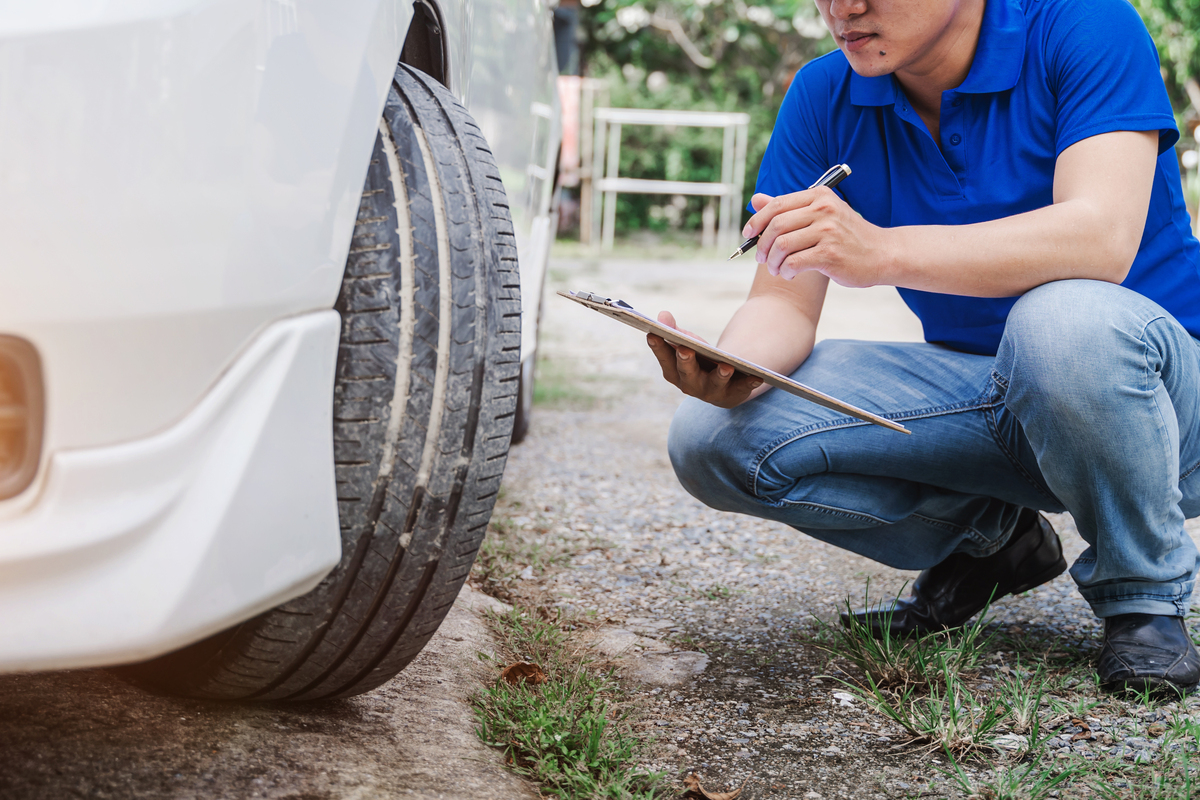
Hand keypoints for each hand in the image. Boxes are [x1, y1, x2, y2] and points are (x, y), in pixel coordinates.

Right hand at [646, 311, 762, 407]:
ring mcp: (712, 392)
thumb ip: (674, 330)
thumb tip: (662, 315)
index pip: (664, 359)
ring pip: (715, 384)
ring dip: (720, 376)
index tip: (652, 333)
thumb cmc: (700, 357)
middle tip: (685, 350)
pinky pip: (742, 389)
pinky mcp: (733, 395)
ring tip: (726, 366)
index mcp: (674, 372)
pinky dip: (749, 383)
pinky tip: (757, 376)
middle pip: (687, 374)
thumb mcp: (688, 341)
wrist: (724, 381)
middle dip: (686, 362)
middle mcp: (690, 385)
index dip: (658, 347)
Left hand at [743, 189, 888, 286]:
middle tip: (762, 258)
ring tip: (777, 269)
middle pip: (776, 226)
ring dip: (773, 262)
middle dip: (762, 245)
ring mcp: (828, 232)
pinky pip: (793, 263)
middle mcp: (824, 210)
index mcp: (819, 196)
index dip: (757, 220)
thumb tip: (756, 199)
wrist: (882, 254)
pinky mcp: (830, 255)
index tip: (748, 234)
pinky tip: (790, 274)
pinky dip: (786, 271)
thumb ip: (789, 208)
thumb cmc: (848, 237)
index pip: (777, 204)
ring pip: (782, 246)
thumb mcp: (821, 215)